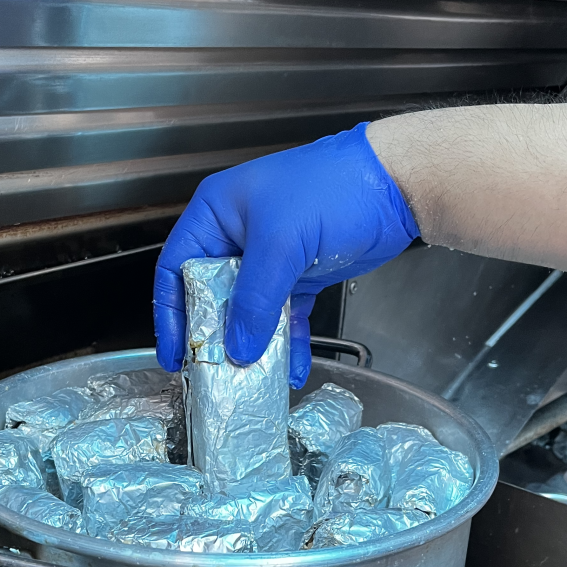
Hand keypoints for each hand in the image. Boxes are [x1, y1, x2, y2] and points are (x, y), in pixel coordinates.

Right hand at [153, 122, 417, 388]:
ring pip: (250, 312)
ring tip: (249, 380)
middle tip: (212, 372)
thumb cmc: (335, 187)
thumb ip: (255, 299)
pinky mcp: (300, 276)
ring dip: (252, 346)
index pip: (177, 268)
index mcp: (218, 214)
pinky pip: (284, 317)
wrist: (395, 186)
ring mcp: (271, 258)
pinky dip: (286, 343)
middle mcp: (239, 236)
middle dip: (215, 336)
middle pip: (212, 296)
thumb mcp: (281, 242)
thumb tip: (238, 347)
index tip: (175, 352)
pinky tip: (290, 369)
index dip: (171, 313)